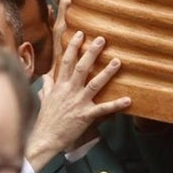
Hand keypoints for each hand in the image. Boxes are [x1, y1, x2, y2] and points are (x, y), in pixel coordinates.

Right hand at [25, 29, 130, 172]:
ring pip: (94, 84)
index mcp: (60, 86)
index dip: (73, 46)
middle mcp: (69, 91)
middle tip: (101, 39)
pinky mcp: (85, 116)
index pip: (66, 62)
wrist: (44, 138)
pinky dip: (116, 104)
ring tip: (118, 61)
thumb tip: (47, 75)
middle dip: (91, 52)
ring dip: (107, 72)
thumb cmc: (46, 119)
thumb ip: (48, 85)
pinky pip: (103, 109)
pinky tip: (128, 99)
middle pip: (81, 67)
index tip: (80, 34)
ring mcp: (78, 103)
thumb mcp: (45, 99)